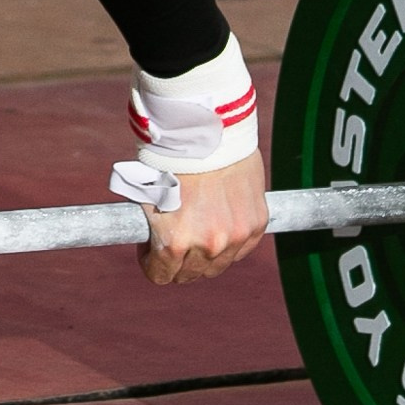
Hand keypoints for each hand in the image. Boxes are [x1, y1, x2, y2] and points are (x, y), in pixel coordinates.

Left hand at [143, 151, 267, 289]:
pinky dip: (231, 240)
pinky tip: (219, 219)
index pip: (162, 277)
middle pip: (191, 274)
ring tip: (198, 225)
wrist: (206, 128)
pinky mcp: (257, 223)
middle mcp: (208, 245)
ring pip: (218, 265)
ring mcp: (236, 236)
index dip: (152, 263)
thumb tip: (153, 244)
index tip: (151, 250)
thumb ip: (157, 229)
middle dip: (179, 260)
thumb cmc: (170, 158)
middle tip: (175, 237)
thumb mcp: (148, 198)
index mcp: (175, 241)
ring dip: (206, 253)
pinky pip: (242, 248)